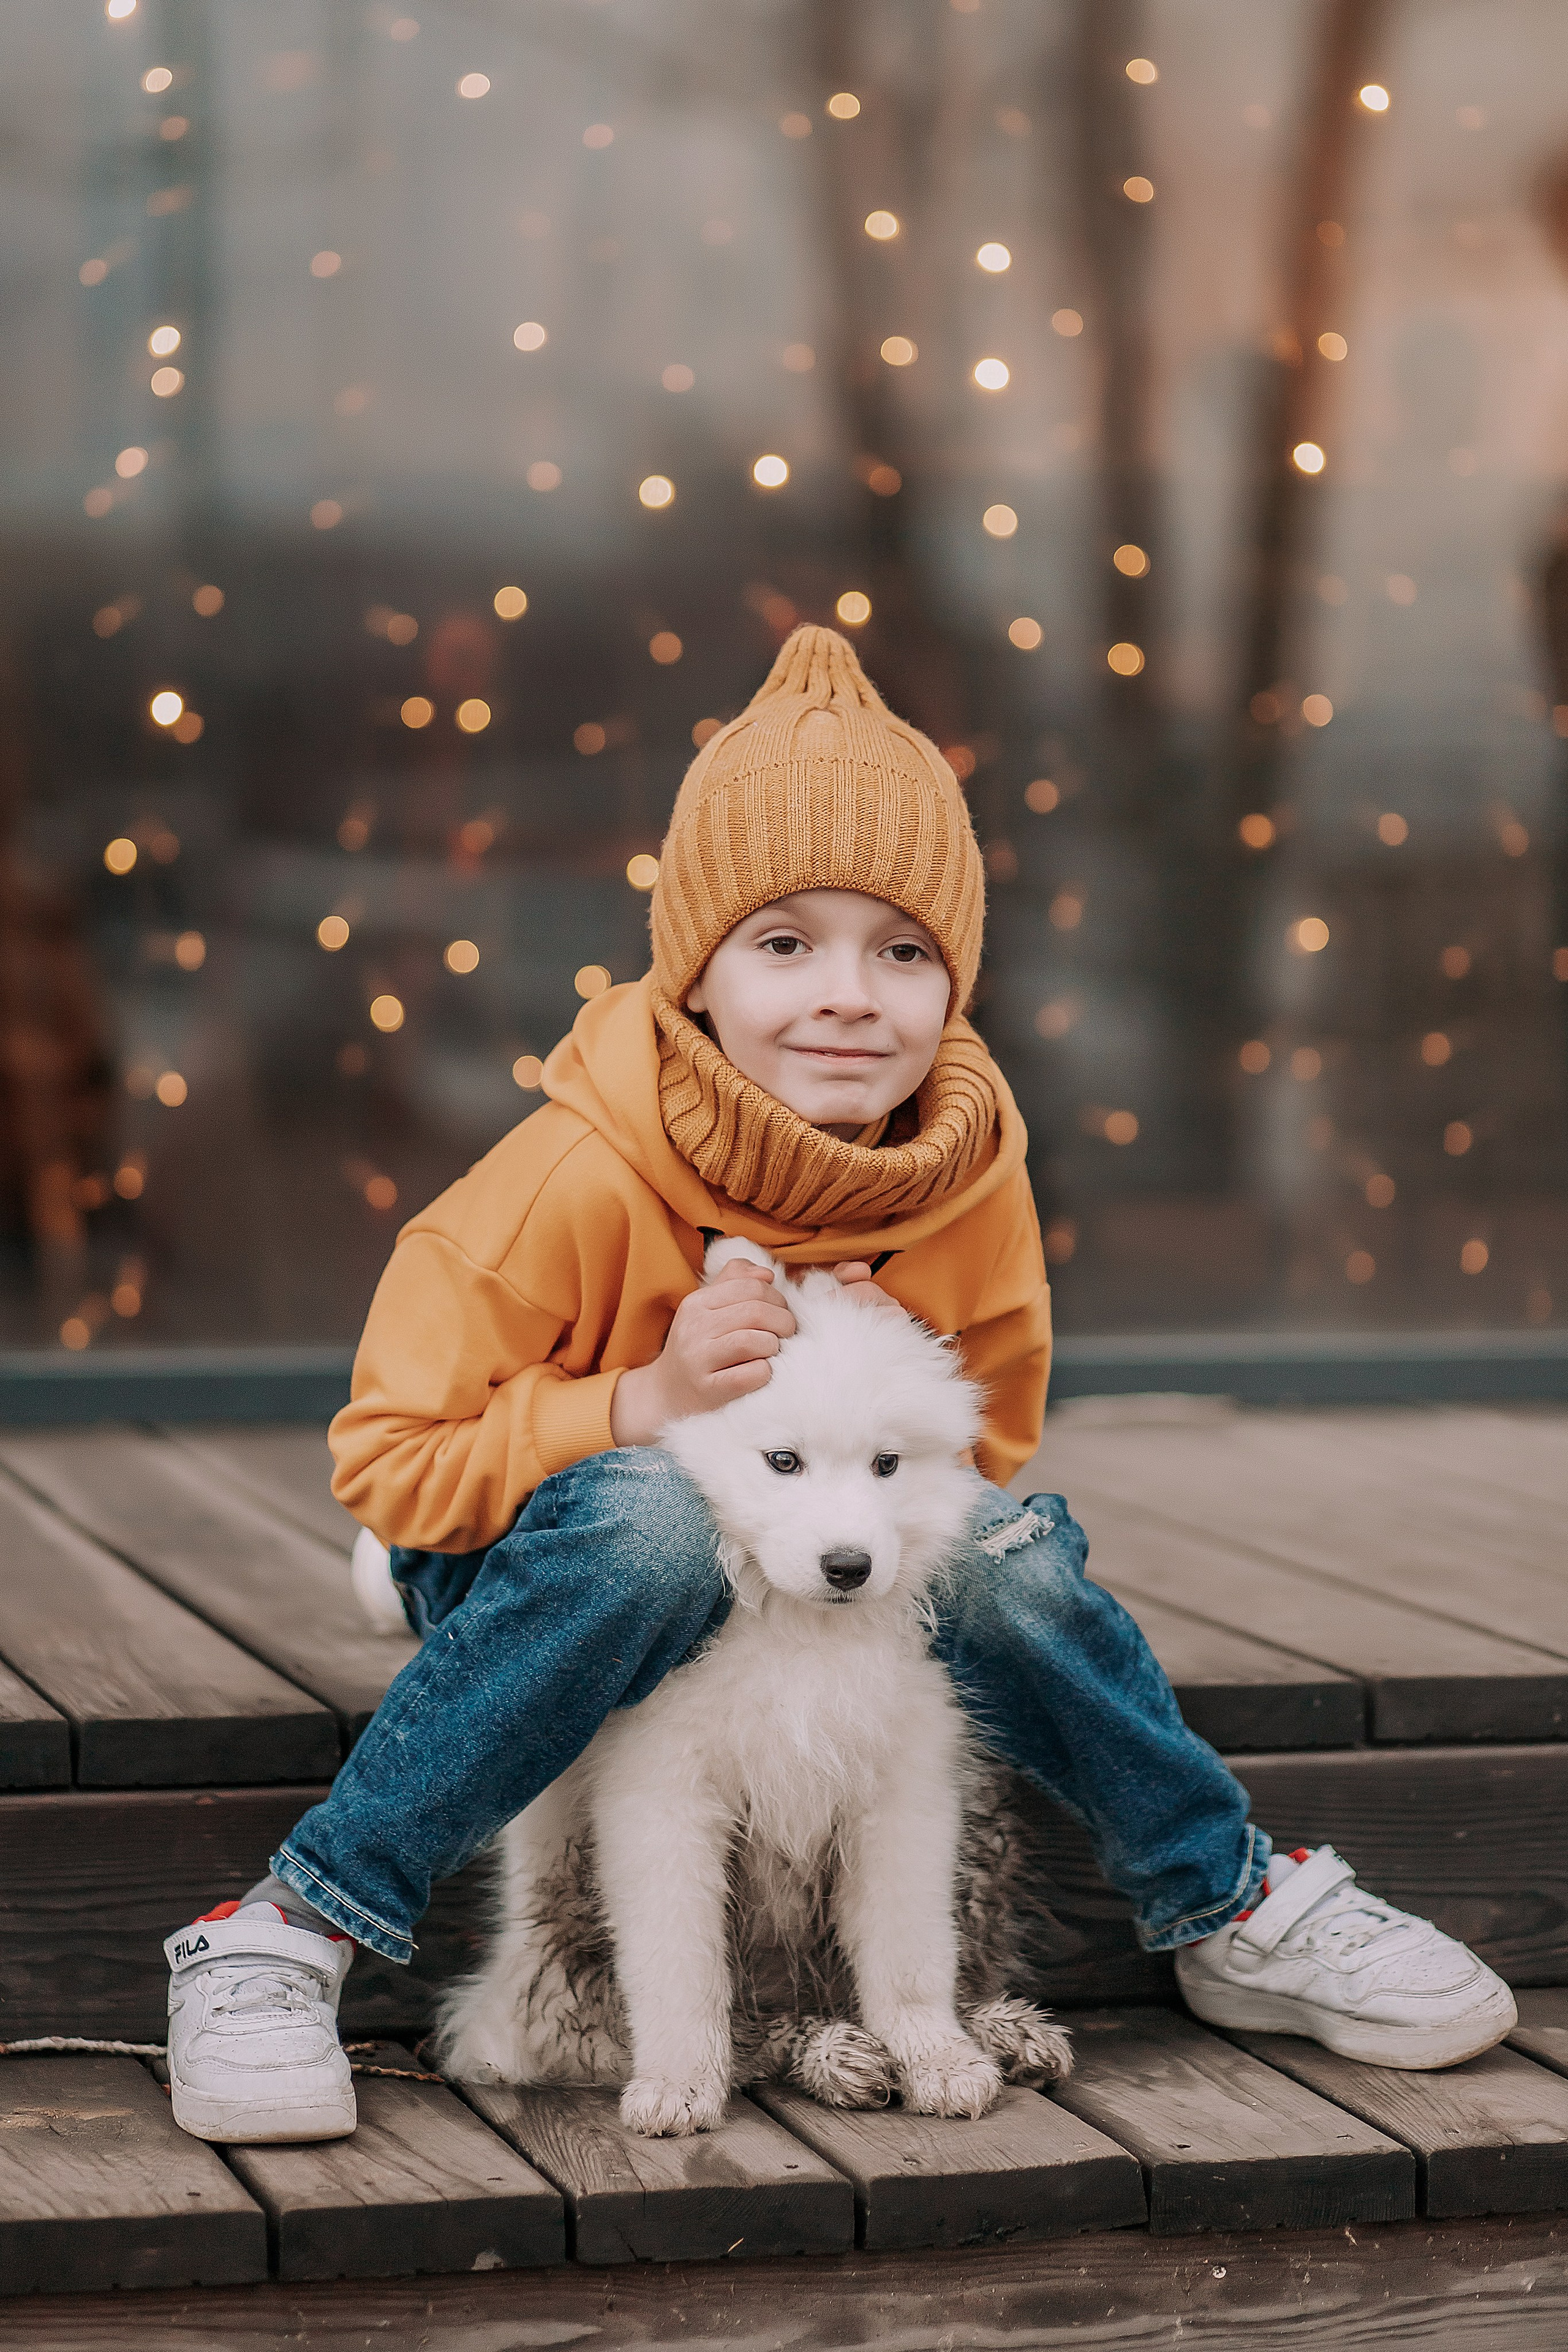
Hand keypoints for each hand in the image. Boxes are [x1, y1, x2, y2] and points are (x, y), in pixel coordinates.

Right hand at [610, 1262, 797, 1445]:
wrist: (666, 1394)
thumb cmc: (698, 1347)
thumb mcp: (707, 1309)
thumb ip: (735, 1282)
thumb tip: (766, 1274)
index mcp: (695, 1303)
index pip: (750, 1286)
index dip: (776, 1297)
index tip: (779, 1312)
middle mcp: (693, 1328)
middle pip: (756, 1311)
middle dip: (783, 1321)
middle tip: (786, 1333)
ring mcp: (698, 1360)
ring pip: (754, 1341)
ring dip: (774, 1346)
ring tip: (771, 1352)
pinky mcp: (708, 1389)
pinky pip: (752, 1374)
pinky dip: (766, 1372)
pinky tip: (761, 1372)